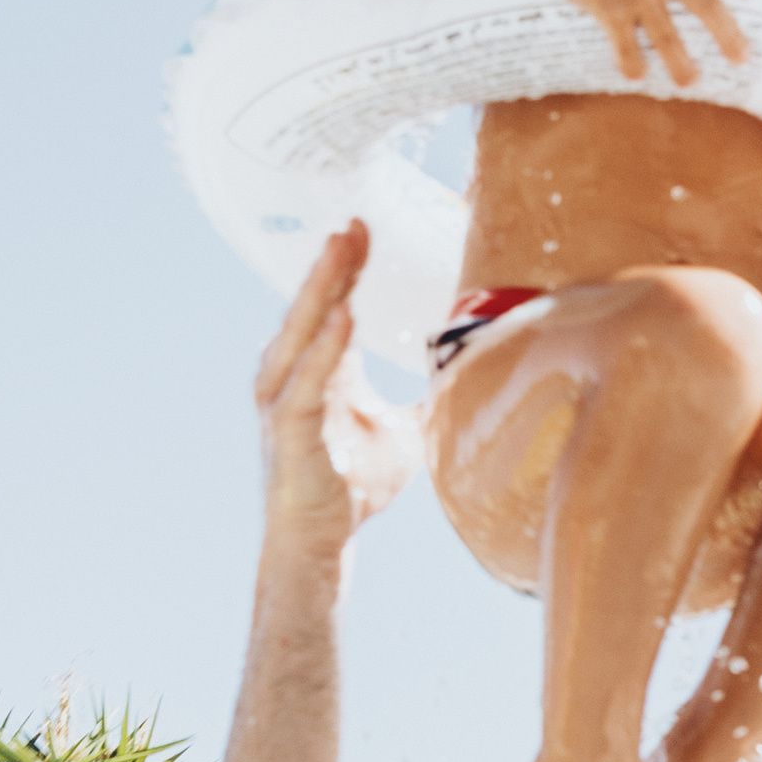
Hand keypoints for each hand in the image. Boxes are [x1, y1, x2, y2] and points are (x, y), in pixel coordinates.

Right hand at [255, 225, 420, 555]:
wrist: (319, 539)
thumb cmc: (353, 485)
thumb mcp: (407, 433)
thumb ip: (431, 401)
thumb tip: (475, 381)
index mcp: (321, 368)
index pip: (334, 302)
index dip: (349, 266)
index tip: (364, 226)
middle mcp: (294, 374)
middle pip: (314, 304)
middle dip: (334, 263)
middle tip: (354, 222)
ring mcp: (287, 398)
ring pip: (303, 330)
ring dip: (322, 289)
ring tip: (341, 249)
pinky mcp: (289, 426)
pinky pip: (307, 380)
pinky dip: (324, 349)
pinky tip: (342, 319)